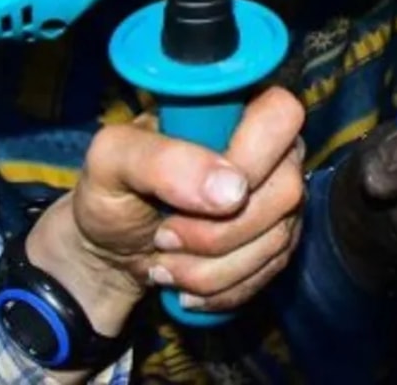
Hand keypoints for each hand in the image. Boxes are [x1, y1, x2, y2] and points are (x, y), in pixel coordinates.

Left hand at [26, 87, 305, 336]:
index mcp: (231, 108)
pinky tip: (186, 279)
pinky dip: (221, 287)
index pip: (281, 114)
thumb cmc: (111, 193)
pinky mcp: (278, 240)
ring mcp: (277, 196)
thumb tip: (231, 189)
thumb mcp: (110, 163)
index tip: (198, 195)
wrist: (111, 249)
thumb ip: (161, 159)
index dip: (249, 160)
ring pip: (277, 240)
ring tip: (166, 260)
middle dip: (216, 232)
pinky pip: (270, 272)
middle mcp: (269, 147)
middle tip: (164, 234)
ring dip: (211, 267)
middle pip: (286, 190)